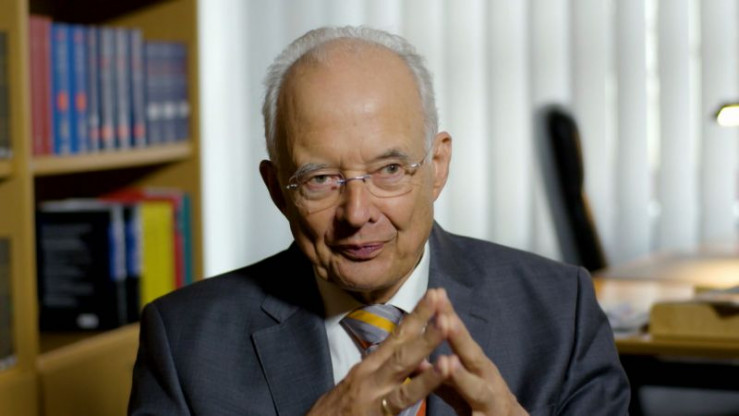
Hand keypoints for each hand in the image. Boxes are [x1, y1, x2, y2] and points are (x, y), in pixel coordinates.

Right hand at [307, 289, 457, 415]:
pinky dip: (424, 386)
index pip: (396, 336)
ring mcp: (374, 394)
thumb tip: (400, 359)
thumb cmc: (337, 414)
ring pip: (404, 365)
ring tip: (447, 326)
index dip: (415, 315)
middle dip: (423, 320)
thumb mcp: (358, 387)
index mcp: (370, 367)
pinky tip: (442, 374)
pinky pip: (404, 400)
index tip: (434, 294)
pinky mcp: (376, 414)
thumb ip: (380, 373)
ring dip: (426, 343)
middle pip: (402, 344)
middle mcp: (371, 375)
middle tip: (442, 298)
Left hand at [434, 289, 527, 415]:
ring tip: (449, 364)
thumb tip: (412, 353)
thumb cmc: (480, 400)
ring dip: (463, 377)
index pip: (459, 336)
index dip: (448, 316)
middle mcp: (487, 379)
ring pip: (478, 389)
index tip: (436, 293)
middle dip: (459, 337)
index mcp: (475, 365)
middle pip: (472, 355)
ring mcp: (492, 401)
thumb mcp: (458, 382)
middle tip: (445, 318)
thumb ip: (438, 370)